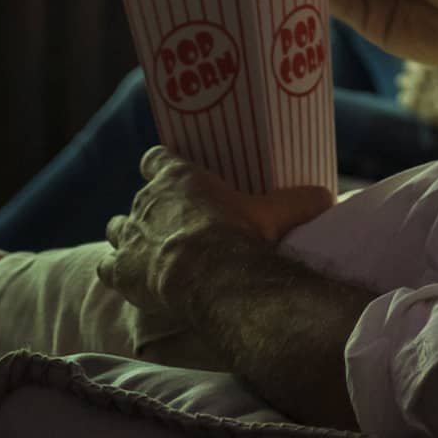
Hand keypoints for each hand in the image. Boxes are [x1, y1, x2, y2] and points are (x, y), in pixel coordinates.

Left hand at [97, 148, 332, 322]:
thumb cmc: (242, 236)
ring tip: (145, 251)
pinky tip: (129, 279)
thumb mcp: (276, 212)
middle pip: (138, 198)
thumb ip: (300, 200)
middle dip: (150, 210)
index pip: (155, 159)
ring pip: (116, 228)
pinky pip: (107, 265)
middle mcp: (147, 200)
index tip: (168, 175)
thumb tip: (330, 196)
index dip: (160, 167)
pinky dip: (116, 270)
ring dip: (128, 237)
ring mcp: (129, 235)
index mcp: (178, 177)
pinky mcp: (120, 269)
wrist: (210, 276)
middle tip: (170, 226)